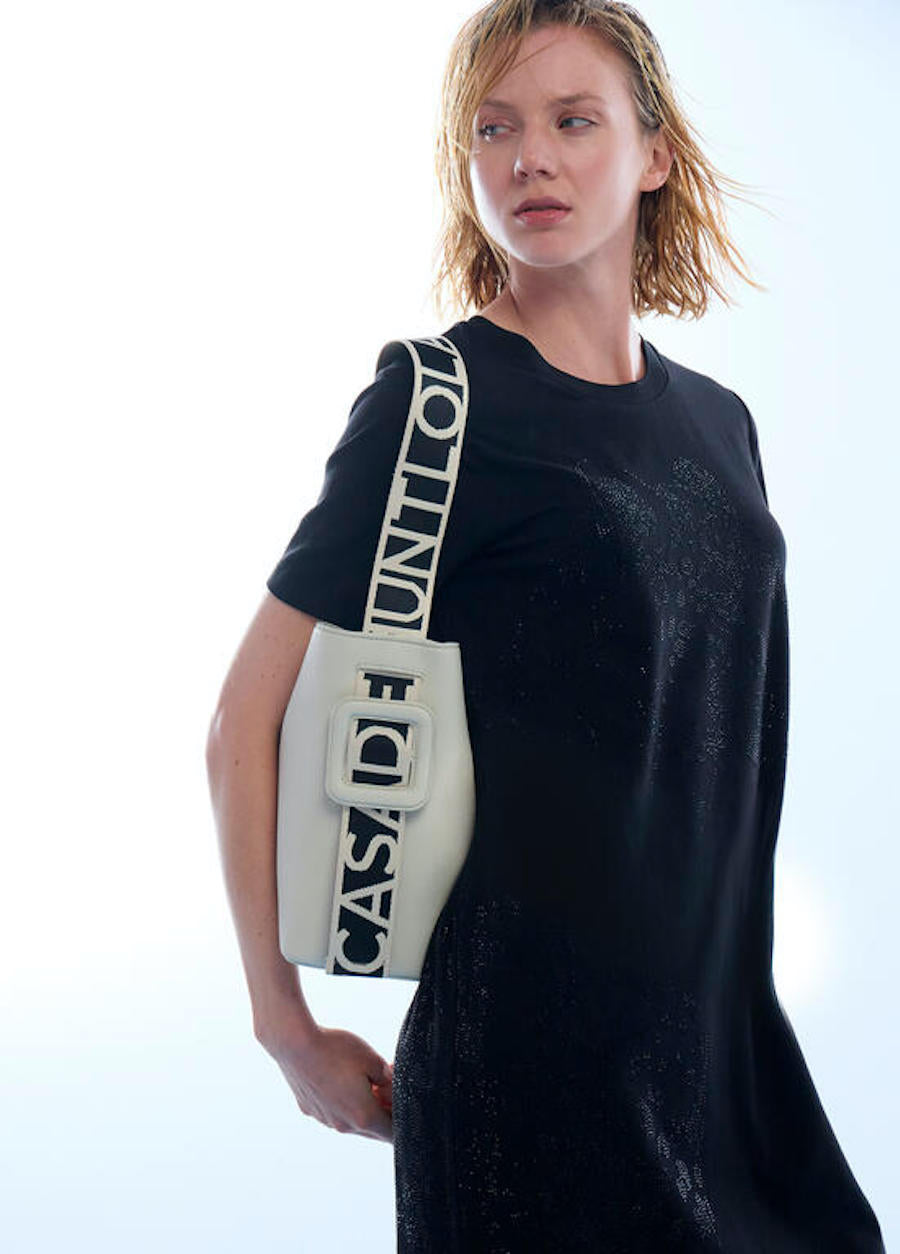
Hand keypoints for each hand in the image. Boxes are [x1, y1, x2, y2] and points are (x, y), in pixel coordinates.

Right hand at [261, 1017, 394, 1142]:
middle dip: (384, 1114)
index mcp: (363, 1117)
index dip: (404, 1123)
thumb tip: (392, 1088)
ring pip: (351, 1121)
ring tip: (367, 1082)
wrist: (294, 1044)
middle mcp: (343, 1126)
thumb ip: (388, 1079)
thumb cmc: (336, 1050)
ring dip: (362, 1108)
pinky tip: (342, 1080)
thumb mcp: (373, 1059)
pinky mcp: (310, 1110)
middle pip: (373, 1130)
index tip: (409, 1108)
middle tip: (391, 1091)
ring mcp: (324, 1119)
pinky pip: (333, 1112)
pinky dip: (343, 1102)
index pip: (392, 1134)